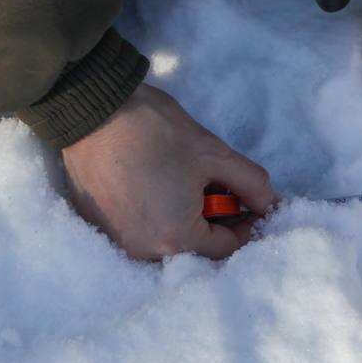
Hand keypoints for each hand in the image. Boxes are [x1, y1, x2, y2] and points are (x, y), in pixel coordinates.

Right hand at [61, 83, 275, 260]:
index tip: (249, 201)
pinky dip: (154, 214)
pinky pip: (138, 230)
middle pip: (195, 247)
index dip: (245, 223)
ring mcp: (117, 241)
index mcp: (176, 239)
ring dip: (183, 218)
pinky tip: (156, 184)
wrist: (92, 110)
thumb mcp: (216, 154)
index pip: (226, 247)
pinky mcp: (97, 226)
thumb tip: (268, 204)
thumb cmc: (157, 131)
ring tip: (185, 182)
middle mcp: (144, 251)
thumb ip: (251, 184)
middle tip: (215, 186)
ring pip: (165, 239)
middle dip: (213, 220)